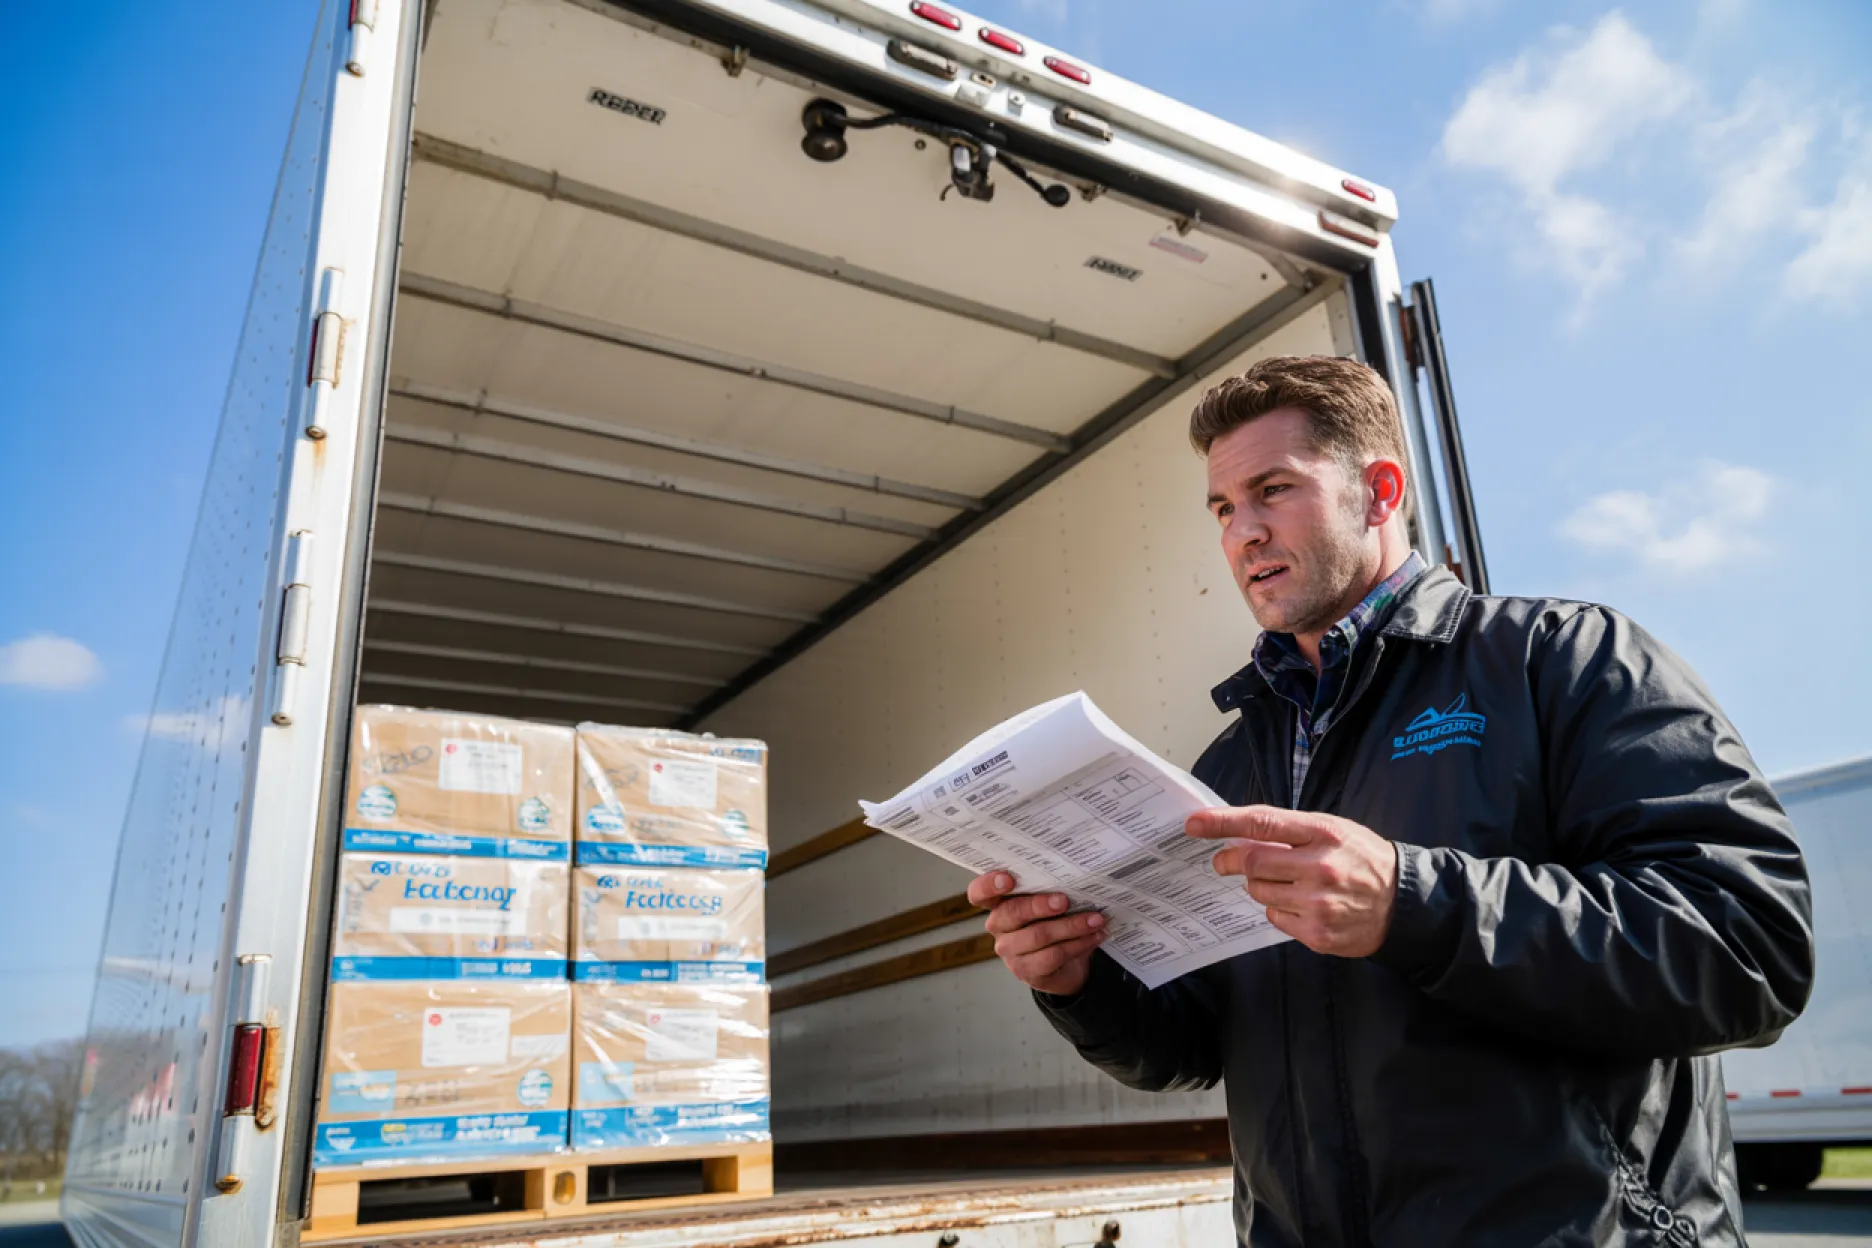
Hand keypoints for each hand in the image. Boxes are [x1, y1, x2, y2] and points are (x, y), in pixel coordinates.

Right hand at [967, 871, 1106, 995]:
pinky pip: (1053, 955)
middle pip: (1012, 912)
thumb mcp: (1049, 903)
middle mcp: (998, 926)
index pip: (979, 893)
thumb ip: (1050, 889)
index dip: (989, 884)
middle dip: (1040, 904)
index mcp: (998, 903)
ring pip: (1038, 935)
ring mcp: (1010, 951)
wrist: (1065, 964)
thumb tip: (1076, 877)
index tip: (1008, 878)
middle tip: (1065, 900)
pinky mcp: (1026, 971)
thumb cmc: (1054, 922)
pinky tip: (1095, 936)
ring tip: (1095, 919)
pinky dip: (1079, 944)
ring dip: (1071, 926)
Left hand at [1186, 806, 1398, 957]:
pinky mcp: (1317, 933)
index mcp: (1324, 833)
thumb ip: (1290, 832)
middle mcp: (1320, 867)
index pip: (1262, 823)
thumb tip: (1239, 836)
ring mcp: (1318, 904)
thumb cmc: (1363, 860)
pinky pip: (1275, 918)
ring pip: (1259, 893)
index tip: (1194, 823)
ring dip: (1259, 886)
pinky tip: (1301, 904)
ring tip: (1284, 882)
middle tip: (1224, 861)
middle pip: (1252, 863)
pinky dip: (1278, 910)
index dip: (1223, 822)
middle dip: (1231, 861)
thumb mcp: (1334, 831)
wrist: (1404, 904)